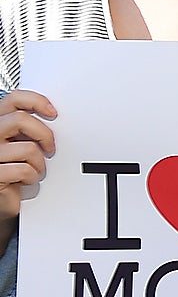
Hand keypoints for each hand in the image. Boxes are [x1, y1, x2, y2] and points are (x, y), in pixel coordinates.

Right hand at [0, 90, 56, 222]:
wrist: (1, 197)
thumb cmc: (12, 167)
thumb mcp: (18, 142)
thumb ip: (26, 127)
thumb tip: (51, 115)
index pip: (13, 99)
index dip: (36, 101)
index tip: (53, 112)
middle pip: (20, 119)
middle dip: (44, 134)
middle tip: (49, 147)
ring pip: (27, 147)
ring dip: (39, 161)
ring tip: (36, 169)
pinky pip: (22, 169)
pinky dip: (32, 176)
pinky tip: (27, 179)